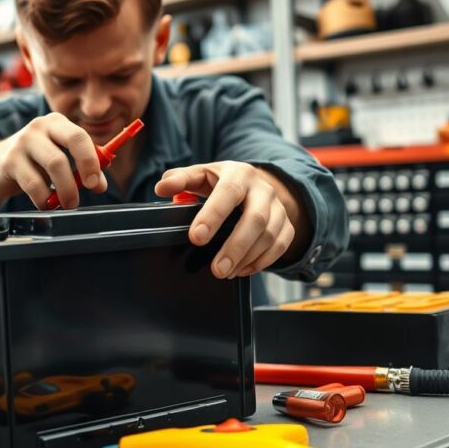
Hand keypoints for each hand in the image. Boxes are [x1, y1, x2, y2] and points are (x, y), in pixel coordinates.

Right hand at [0, 112, 107, 209]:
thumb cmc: (35, 161)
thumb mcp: (61, 158)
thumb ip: (83, 168)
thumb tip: (100, 185)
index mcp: (57, 123)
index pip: (80, 136)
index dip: (92, 161)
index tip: (96, 183)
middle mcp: (39, 127)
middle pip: (70, 145)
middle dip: (82, 173)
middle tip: (83, 196)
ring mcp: (22, 142)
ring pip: (54, 165)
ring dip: (65, 191)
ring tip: (67, 204)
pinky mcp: (9, 161)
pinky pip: (33, 184)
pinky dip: (44, 199)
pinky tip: (46, 203)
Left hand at [154, 161, 303, 278]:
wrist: (256, 185)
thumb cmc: (221, 183)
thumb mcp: (200, 176)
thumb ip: (179, 180)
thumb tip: (161, 187)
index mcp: (238, 174)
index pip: (228, 192)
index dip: (212, 215)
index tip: (196, 238)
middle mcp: (262, 189)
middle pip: (256, 219)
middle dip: (236, 246)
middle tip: (217, 270)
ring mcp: (278, 208)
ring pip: (270, 236)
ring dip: (247, 258)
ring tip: (225, 272)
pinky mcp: (287, 225)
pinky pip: (281, 246)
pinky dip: (262, 261)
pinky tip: (242, 270)